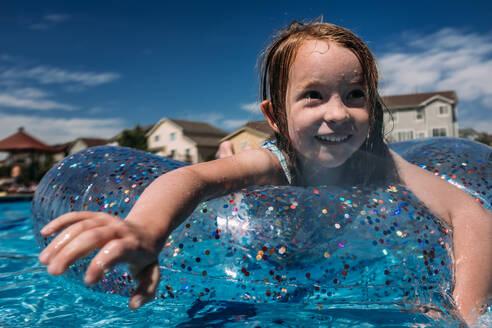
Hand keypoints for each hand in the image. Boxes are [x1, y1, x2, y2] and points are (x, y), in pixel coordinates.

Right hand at [38, 211, 161, 308]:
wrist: (148, 228)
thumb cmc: (145, 257)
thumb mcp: (151, 274)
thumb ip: (145, 291)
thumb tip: (133, 305)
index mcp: (133, 244)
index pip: (116, 250)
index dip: (101, 263)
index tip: (87, 282)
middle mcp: (119, 229)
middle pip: (93, 236)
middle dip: (71, 253)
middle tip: (53, 272)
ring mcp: (107, 220)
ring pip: (81, 226)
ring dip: (61, 242)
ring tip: (44, 261)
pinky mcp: (97, 216)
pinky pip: (77, 216)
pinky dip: (61, 222)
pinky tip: (44, 233)